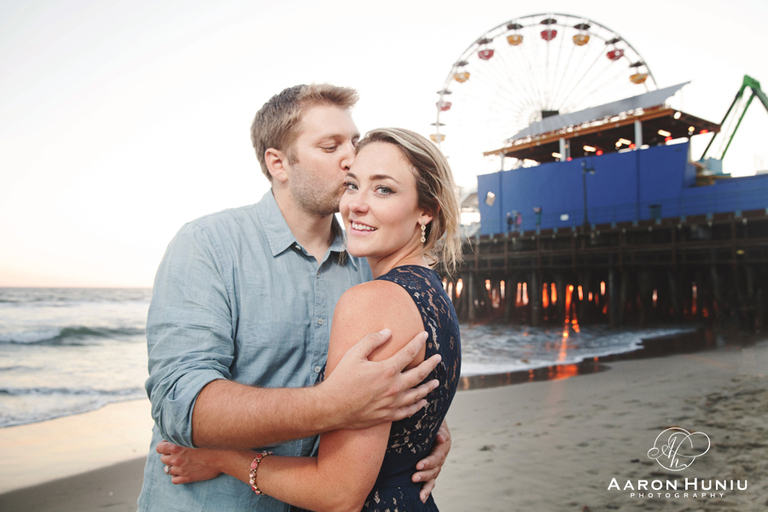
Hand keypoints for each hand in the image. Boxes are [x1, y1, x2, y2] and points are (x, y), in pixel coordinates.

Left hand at [156, 440, 223, 484]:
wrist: (224, 456)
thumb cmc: (212, 443)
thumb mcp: (196, 435)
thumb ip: (184, 436)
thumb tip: (177, 434)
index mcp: (177, 446)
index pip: (159, 447)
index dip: (164, 445)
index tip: (170, 444)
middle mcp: (176, 458)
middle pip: (163, 458)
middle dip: (169, 455)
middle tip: (178, 452)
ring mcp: (181, 469)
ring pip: (167, 469)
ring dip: (172, 466)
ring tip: (180, 462)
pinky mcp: (187, 478)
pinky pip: (173, 480)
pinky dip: (176, 476)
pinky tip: (182, 471)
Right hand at [321, 329, 440, 429]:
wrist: (331, 407)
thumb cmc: (341, 379)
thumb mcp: (353, 354)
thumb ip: (371, 341)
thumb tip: (387, 332)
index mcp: (387, 370)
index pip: (409, 353)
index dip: (418, 342)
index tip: (425, 335)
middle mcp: (394, 387)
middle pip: (420, 374)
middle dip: (431, 364)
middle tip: (439, 358)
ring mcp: (392, 403)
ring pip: (418, 394)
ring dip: (428, 387)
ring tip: (436, 382)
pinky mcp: (387, 415)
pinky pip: (408, 411)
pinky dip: (418, 406)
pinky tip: (422, 403)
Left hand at [413, 420, 450, 501]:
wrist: (430, 424)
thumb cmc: (431, 423)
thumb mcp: (436, 424)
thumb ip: (439, 430)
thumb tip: (441, 438)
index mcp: (443, 447)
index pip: (436, 457)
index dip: (428, 462)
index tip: (418, 465)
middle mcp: (440, 458)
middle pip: (435, 470)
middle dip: (424, 475)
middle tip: (413, 477)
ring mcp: (435, 465)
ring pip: (433, 477)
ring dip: (425, 485)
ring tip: (419, 494)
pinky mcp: (430, 470)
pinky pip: (430, 482)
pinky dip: (427, 490)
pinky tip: (421, 498)